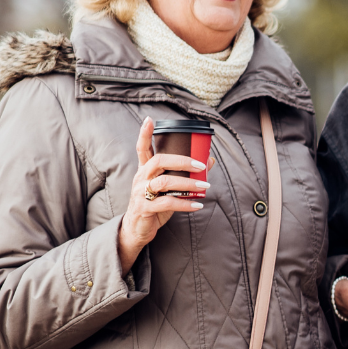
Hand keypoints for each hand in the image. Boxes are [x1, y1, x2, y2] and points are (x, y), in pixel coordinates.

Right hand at [118, 117, 210, 268]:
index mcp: (144, 170)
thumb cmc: (155, 205)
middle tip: (201, 165)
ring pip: (164, 182)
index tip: (150, 119)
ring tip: (205, 186)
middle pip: (158, 161)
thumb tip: (209, 160)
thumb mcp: (169, 188)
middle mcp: (140, 178)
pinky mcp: (144, 208)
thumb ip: (185, 174)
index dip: (145, 134)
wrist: (138, 229)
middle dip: (182, 160)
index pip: (142, 148)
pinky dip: (185, 204)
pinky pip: (167, 203)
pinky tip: (198, 205)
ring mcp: (140, 193)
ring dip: (188, 183)